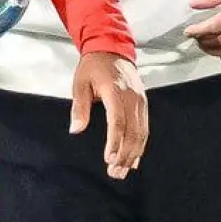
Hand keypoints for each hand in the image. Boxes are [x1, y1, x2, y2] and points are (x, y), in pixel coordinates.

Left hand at [69, 51, 147, 179]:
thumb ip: (79, 107)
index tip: (109, 159)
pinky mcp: (143, 103)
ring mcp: (140, 100)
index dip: (114, 142)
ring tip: (124, 170)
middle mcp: (132, 98)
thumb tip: (76, 129)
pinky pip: (145, 127)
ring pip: (141, 132)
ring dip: (134, 154)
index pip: (117, 122)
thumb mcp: (80, 83)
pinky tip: (135, 158)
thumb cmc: (93, 66)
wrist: (112, 48)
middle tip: (115, 172)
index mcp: (115, 92)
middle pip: (132, 131)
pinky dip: (141, 145)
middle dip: (125, 155)